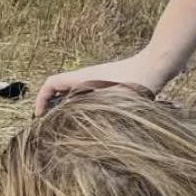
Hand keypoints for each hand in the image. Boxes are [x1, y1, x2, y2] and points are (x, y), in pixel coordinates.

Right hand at [34, 51, 163, 118]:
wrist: (156, 66)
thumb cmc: (135, 81)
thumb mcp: (110, 99)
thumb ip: (89, 110)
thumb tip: (71, 125)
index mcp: (81, 78)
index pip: (50, 84)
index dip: (40, 99)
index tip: (39, 117)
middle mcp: (86, 78)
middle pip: (59, 90)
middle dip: (51, 107)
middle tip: (50, 128)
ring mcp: (97, 81)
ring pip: (72, 95)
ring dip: (66, 109)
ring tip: (67, 129)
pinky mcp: (109, 87)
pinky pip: (86, 97)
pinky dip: (80, 109)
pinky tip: (89, 124)